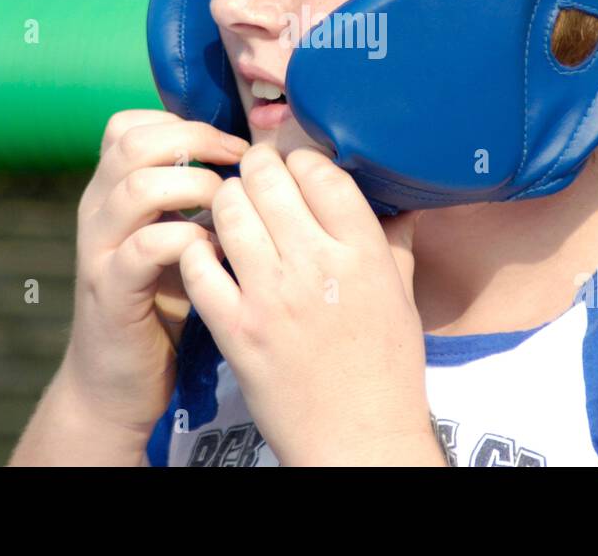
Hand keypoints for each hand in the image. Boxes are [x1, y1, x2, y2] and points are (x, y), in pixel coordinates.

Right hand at [60, 110, 248, 439]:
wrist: (116, 382)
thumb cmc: (162, 303)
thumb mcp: (175, 238)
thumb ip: (193, 199)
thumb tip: (256, 160)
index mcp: (111, 191)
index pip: (129, 125)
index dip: (182, 122)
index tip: (231, 146)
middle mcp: (97, 210)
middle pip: (133, 142)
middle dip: (196, 141)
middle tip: (240, 164)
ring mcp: (99, 250)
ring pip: (138, 188)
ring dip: (196, 188)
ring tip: (230, 210)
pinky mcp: (111, 291)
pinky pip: (145, 247)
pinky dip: (188, 241)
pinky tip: (215, 254)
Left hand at [179, 143, 441, 465]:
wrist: (357, 438)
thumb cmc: (386, 368)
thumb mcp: (401, 294)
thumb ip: (394, 239)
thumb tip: (397, 197)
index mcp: (362, 252)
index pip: (319, 170)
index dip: (301, 159)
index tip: (295, 169)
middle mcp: (315, 265)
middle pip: (267, 177)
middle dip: (257, 168)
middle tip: (256, 178)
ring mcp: (270, 296)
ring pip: (228, 209)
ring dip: (226, 201)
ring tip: (232, 211)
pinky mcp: (235, 328)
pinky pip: (197, 264)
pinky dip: (196, 249)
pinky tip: (208, 253)